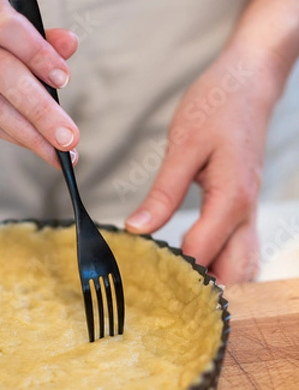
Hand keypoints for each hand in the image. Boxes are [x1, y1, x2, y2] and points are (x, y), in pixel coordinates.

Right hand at [0, 0, 79, 166]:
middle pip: (1, 72)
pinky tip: (35, 145)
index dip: (36, 52)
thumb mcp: (18, 29)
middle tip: (68, 136)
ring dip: (29, 132)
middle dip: (40, 109)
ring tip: (58, 151)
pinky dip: (13, 136)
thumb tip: (70, 43)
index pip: (5, 25)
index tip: (64, 80)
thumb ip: (45, 40)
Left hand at [125, 48, 277, 283]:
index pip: (201, 253)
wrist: (250, 84)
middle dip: (206, 294)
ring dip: (218, 283)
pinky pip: (240, 249)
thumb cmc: (218, 107)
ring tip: (181, 294)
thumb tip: (137, 229)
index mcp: (231, 200)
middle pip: (234, 272)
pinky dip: (223, 265)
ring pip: (243, 265)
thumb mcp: (183, 146)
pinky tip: (199, 268)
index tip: (144, 287)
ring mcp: (249, 211)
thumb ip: (163, 192)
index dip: (174, 275)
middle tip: (167, 305)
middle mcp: (246, 212)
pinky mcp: (244, 206)